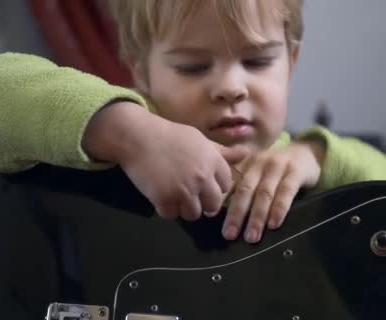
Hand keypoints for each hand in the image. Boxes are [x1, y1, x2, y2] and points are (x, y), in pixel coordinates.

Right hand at [121, 118, 247, 220]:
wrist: (138, 137)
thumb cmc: (170, 135)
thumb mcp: (200, 140)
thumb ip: (223, 152)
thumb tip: (246, 153)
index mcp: (213, 161)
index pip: (226, 186)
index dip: (214, 186)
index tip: (202, 182)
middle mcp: (202, 177)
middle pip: (213, 205)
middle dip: (203, 203)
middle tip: (189, 194)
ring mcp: (184, 190)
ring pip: (193, 214)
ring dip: (184, 208)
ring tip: (173, 194)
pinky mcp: (165, 200)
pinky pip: (171, 215)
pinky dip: (165, 209)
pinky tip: (160, 195)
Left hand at [221, 142, 323, 242]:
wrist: (307, 152)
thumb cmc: (276, 169)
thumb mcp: (256, 172)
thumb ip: (240, 187)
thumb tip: (217, 213)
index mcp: (245, 164)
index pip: (230, 183)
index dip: (220, 200)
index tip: (210, 216)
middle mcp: (259, 163)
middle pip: (245, 190)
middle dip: (236, 214)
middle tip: (229, 235)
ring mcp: (278, 166)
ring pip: (264, 193)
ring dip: (257, 216)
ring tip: (251, 236)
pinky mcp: (296, 172)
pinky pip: (286, 191)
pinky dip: (279, 209)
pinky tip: (273, 224)